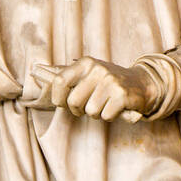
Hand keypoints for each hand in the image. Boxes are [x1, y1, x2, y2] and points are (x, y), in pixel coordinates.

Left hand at [30, 57, 159, 120]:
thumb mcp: (90, 74)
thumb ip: (70, 78)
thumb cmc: (109, 83)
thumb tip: (38, 74)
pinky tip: (115, 107)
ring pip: (90, 111)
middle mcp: (98, 70)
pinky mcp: (122, 95)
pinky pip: (105, 116)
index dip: (57, 98)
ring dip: (96, 114)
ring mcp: (110, 82)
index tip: (62, 104)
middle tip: (88, 106)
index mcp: (86, 63)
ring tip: (105, 104)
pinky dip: (109, 116)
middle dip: (79, 110)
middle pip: (74, 101)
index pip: (59, 81)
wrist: (141, 84)